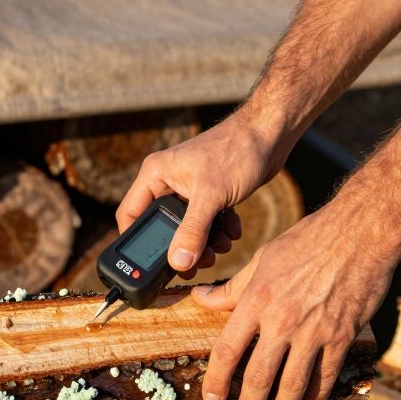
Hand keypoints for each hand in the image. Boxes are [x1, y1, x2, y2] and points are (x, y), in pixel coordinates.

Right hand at [116, 109, 287, 277]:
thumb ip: (192, 232)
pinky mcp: (210, 194)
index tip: (148, 265)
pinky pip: (206, 222)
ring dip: (204, 242)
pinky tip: (233, 230)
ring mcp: (189, 188)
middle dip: (180, 247)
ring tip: (220, 247)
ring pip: (186, 228)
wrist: (270, 134)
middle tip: (196, 263)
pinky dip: (219, 231)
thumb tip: (178, 263)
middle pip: (161, 227)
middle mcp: (168, 181)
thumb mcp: (211, 196)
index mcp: (155, 175)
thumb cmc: (236, 151)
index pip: (130, 214)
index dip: (136, 242)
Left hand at [193, 195, 400, 399]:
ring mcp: (314, 331)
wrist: (361, 233)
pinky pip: (326, 375)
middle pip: (258, 376)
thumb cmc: (309, 241)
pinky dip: (316, 394)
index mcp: (257, 300)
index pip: (228, 349)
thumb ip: (232, 288)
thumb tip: (201, 299)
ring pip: (292, 384)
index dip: (216, 379)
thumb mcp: (263, 259)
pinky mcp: (342, 336)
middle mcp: (282, 320)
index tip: (212, 398)